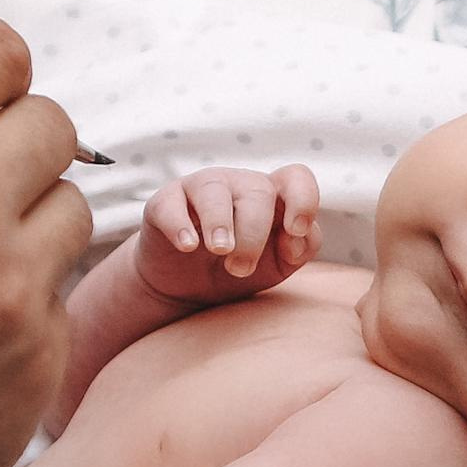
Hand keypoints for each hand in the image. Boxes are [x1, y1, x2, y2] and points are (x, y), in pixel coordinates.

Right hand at [134, 163, 319, 306]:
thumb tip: (296, 236)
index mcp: (271, 195)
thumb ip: (302, 247)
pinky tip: (187, 246)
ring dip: (220, 224)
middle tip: (240, 268)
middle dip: (254, 234)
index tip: (293, 231)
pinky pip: (172, 205)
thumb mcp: (278, 264)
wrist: (185, 288)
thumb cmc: (238, 267)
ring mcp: (199, 188)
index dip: (302, 200)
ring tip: (218, 251)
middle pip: (257, 191)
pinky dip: (181, 226)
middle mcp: (238, 184)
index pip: (297, 178)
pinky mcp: (164, 202)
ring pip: (215, 191)